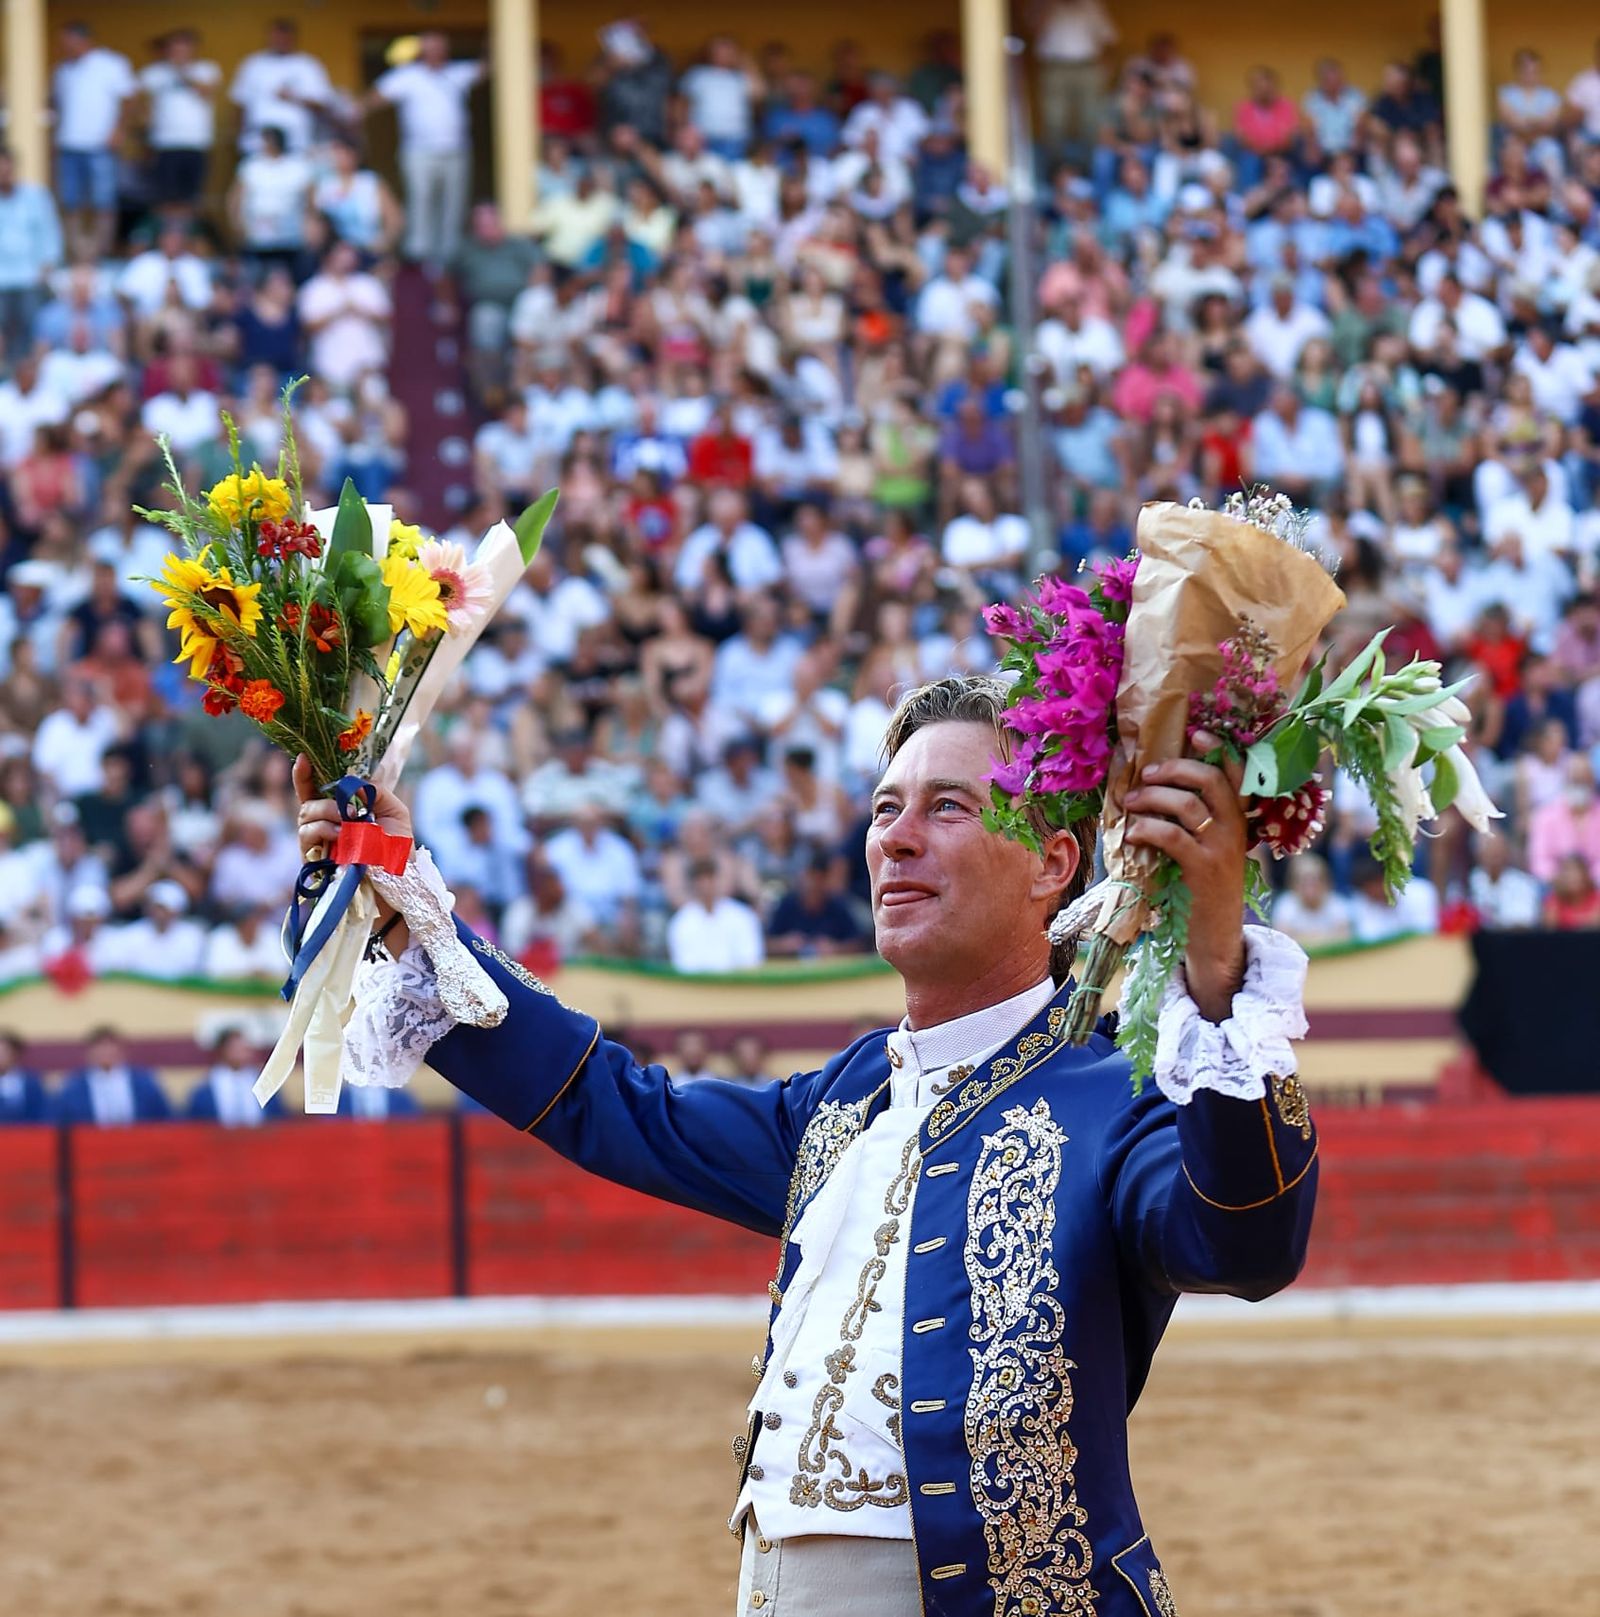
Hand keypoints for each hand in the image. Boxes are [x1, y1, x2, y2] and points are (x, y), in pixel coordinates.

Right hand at [293, 754, 411, 861]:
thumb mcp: (394, 811)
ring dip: (327, 811)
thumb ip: (375, 791)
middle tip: (349, 808)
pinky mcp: (312, 857)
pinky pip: (306, 833)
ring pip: (305, 813)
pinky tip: (340, 834)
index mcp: (341, 809)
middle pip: (307, 799)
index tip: (303, 757)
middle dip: (325, 797)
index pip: (316, 788)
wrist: (398, 879)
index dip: (305, 773)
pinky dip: (323, 828)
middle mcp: (325, 822)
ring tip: (349, 821)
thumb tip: (352, 782)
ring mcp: (317, 840)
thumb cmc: (396, 846)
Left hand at [1124, 729, 1248, 1023]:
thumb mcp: (1204, 851)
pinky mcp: (1203, 870)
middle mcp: (1234, 831)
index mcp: (1237, 821)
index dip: (1219, 751)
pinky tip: (1133, 833)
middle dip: (1175, 768)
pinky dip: (1148, 828)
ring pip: (1188, 804)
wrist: (1214, 939)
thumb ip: (1192, 825)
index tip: (1197, 733)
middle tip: (1146, 773)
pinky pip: (1172, 836)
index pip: (1236, 776)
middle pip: (1211, 781)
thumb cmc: (1200, 892)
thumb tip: (1155, 792)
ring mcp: (1221, 850)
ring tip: (1131, 804)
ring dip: (1153, 797)